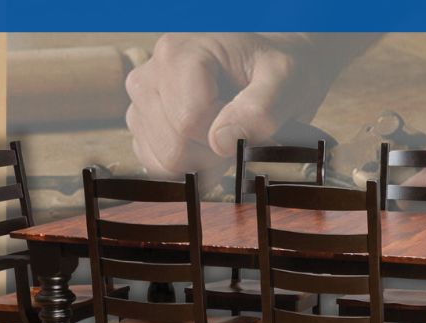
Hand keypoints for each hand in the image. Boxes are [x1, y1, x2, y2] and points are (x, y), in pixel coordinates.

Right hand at [125, 33, 366, 176]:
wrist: (264, 67)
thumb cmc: (273, 69)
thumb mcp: (284, 79)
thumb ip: (260, 109)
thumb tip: (222, 142)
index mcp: (179, 54)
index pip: (189, 121)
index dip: (225, 137)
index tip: (248, 125)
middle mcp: (149, 75)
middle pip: (173, 145)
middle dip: (213, 152)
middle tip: (238, 132)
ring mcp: (141, 102)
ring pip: (163, 160)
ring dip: (201, 161)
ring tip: (223, 133)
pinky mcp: (141, 125)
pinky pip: (156, 165)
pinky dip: (187, 166)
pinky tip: (206, 143)